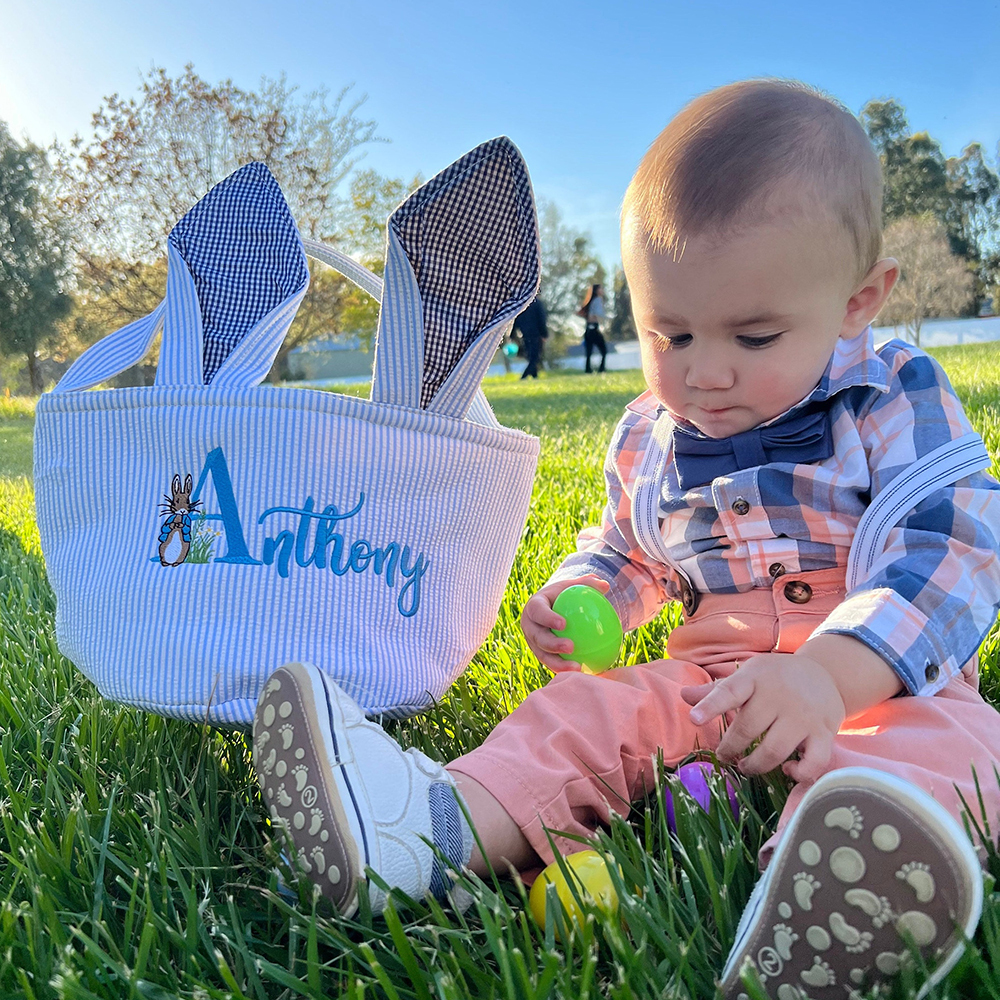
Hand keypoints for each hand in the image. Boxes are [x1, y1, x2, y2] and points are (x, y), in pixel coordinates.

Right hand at [520, 575, 611, 672]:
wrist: (553, 609)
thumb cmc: (566, 596)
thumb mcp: (575, 587)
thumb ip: (589, 585)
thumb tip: (606, 585)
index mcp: (534, 607)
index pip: (538, 612)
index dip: (547, 618)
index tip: (563, 624)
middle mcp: (530, 626)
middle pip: (538, 637)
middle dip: (552, 645)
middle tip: (571, 647)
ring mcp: (533, 643)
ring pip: (543, 655)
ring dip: (558, 663)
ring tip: (578, 667)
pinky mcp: (540, 654)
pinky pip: (552, 663)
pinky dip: (565, 668)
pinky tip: (583, 672)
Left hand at [680, 653, 846, 781]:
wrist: (826, 673)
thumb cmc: (776, 678)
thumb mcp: (748, 676)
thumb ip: (717, 690)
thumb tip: (683, 695)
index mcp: (755, 678)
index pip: (729, 691)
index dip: (710, 706)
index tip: (693, 718)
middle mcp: (779, 695)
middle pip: (748, 728)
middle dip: (731, 748)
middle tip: (724, 755)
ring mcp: (804, 715)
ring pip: (775, 749)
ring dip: (756, 765)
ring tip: (746, 766)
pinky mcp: (825, 733)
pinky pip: (813, 762)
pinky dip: (799, 773)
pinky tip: (787, 769)